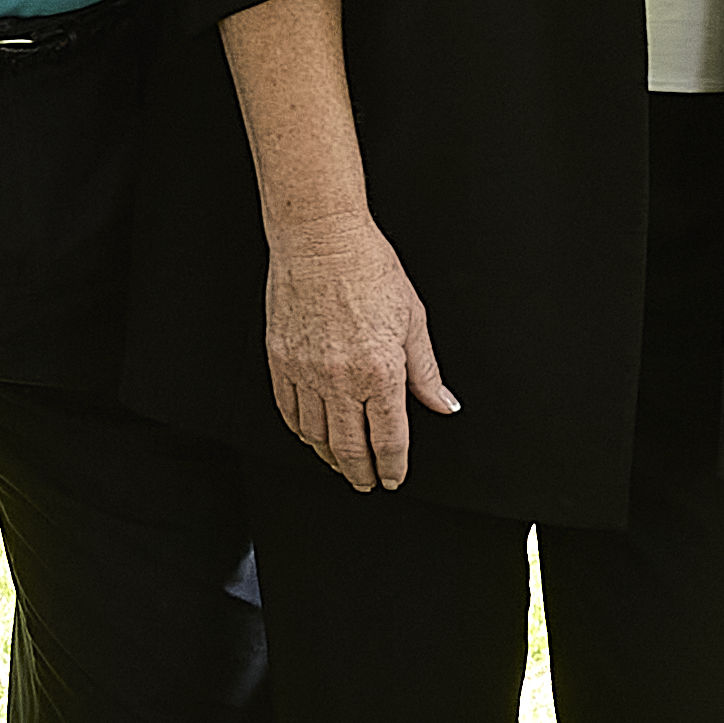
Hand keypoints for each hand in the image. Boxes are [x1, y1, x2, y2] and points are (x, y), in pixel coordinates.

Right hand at [261, 214, 456, 491]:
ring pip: (315, 437)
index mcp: (380, 370)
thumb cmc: (367, 267)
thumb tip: (443, 403)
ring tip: (341, 463)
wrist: (320, 239)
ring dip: (330, 457)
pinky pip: (288, 412)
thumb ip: (426, 370)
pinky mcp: (280, 361)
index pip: (388, 439)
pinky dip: (301, 432)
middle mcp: (340, 378)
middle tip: (368, 483)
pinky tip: (311, 434)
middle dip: (361, 474)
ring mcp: (305, 372)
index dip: (393, 467)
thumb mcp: (412, 319)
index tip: (394, 477)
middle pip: (349, 449)